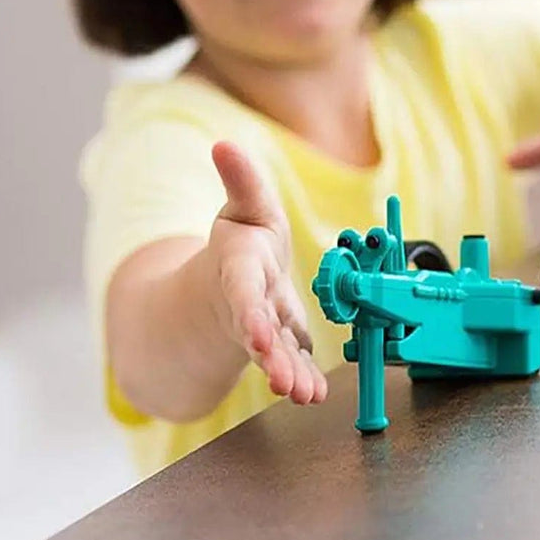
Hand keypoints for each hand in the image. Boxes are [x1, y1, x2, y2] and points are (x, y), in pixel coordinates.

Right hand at [208, 141, 327, 404]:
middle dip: (270, 357)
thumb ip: (240, 180)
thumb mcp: (242, 206)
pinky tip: (317, 395)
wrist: (226, 285)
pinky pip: (293, 361)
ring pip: (275, 354)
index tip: (258, 332)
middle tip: (283, 380)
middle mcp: (249, 305)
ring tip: (303, 394)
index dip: (251, 313)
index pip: (243, 292)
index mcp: (239, 269)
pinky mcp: (283, 343)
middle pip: (258, 333)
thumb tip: (223, 144)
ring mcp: (265, 329)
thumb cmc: (240, 244)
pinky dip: (303, 378)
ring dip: (288, 374)